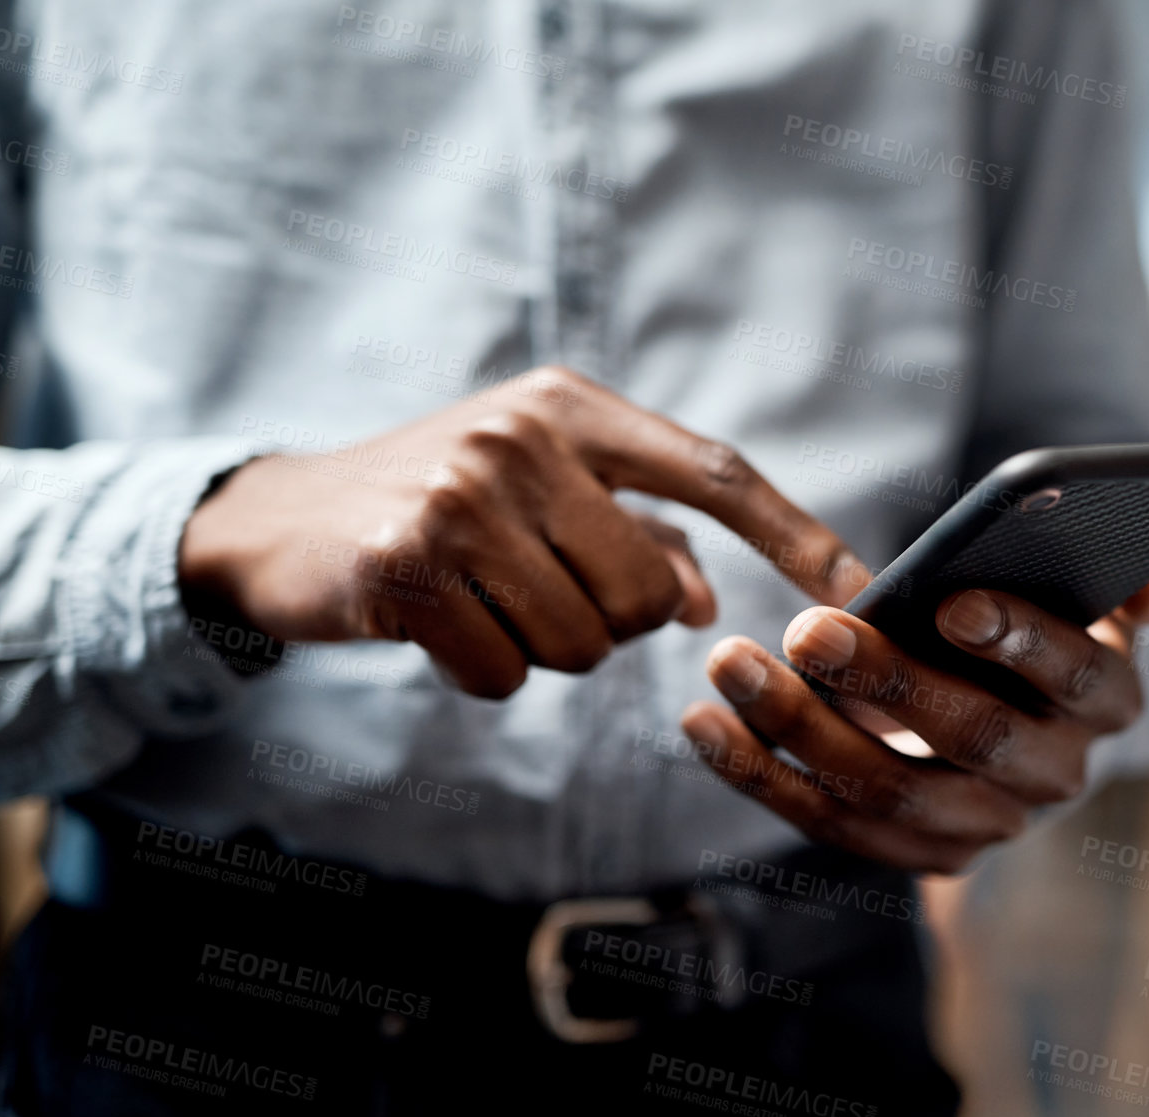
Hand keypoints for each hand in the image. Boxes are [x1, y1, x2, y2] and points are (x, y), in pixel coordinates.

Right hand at [179, 366, 862, 697]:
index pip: (715, 472)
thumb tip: (709, 601)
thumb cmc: (439, 507)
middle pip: (651, 593)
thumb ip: (635, 531)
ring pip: (586, 642)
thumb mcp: (540, 491)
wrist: (285, 524)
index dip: (796, 535)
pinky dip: (484, 672)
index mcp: (571, 408)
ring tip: (485, 601)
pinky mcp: (408, 566)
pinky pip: (509, 674)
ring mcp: (461, 498)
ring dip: (545, 649)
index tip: (862, 592)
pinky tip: (439, 626)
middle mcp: (521, 438)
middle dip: (614, 623)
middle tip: (541, 592)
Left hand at [679, 572, 1148, 873]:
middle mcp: (1057, 774)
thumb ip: (1122, 570)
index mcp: (1108, 696)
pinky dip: (760, 777)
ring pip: (889, 792)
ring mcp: (987, 826)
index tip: (949, 601)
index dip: (1018, 638)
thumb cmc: (1031, 619)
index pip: (1075, 673)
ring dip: (800, 731)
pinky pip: (831, 825)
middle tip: (806, 628)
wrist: (1010, 707)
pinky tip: (701, 723)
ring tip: (729, 663)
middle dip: (886, 683)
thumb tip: (1146, 582)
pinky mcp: (919, 856)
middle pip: (972, 737)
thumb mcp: (1085, 587)